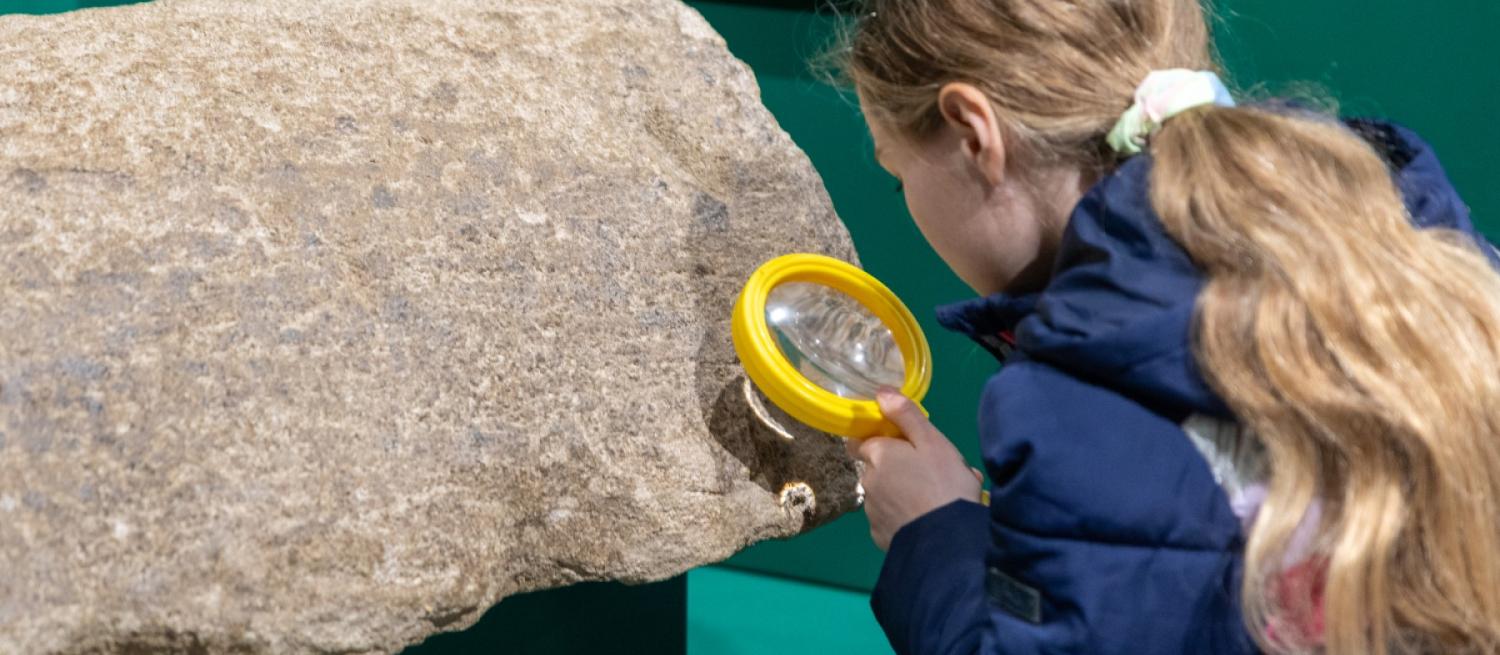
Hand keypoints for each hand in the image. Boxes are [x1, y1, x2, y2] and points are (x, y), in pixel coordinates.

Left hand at [847, 389, 983, 550]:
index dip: (884, 443)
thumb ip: (905, 415)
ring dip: (904, 494)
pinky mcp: (879, 536)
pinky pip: (890, 520)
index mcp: (878, 454)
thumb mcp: (932, 441)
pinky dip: (904, 518)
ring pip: (885, 495)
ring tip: (936, 500)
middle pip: (878, 469)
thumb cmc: (943, 483)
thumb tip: (880, 392)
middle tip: (934, 475)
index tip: (906, 449)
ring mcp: (871, 511)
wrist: (947, 540)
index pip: (864, 442)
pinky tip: (927, 520)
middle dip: (899, 470)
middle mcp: (867, 481)